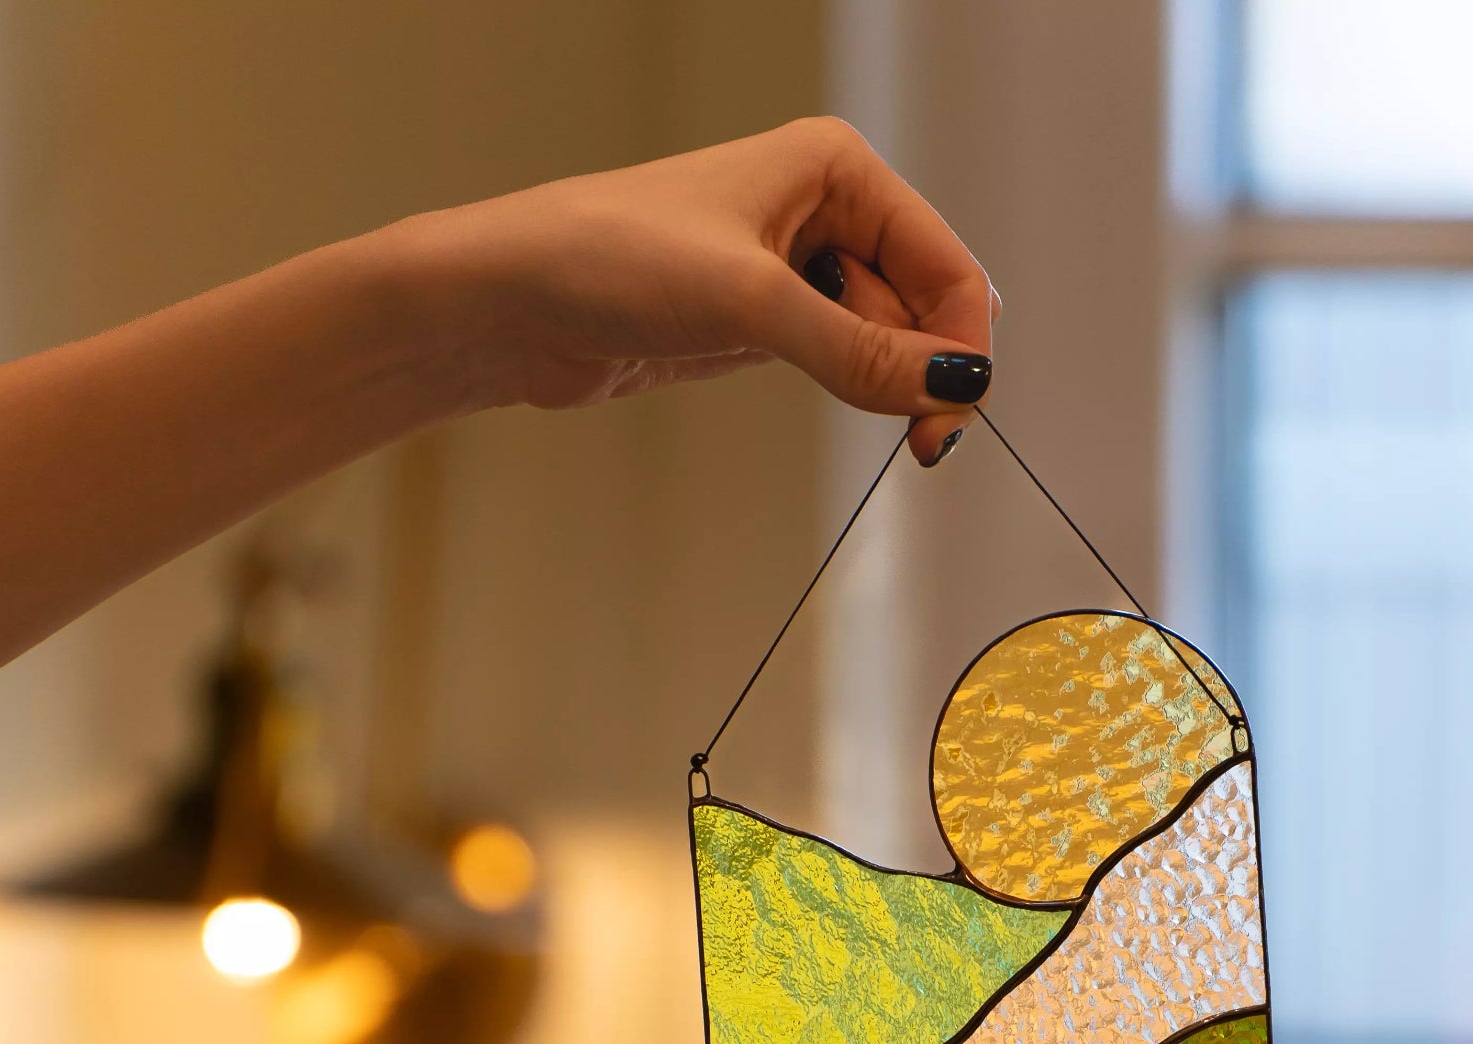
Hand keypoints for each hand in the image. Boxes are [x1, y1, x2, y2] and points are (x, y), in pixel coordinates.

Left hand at [409, 116, 997, 464]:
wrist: (512, 301)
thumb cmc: (608, 258)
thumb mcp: (749, 304)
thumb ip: (859, 351)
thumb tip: (952, 387)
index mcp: (835, 168)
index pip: (945, 263)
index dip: (961, 344)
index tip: (949, 418)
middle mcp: (826, 210)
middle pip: (926, 305)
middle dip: (928, 372)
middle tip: (921, 446)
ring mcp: (799, 270)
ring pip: (890, 340)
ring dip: (891, 386)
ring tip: (877, 423)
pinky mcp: (769, 322)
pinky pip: (848, 360)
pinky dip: (859, 391)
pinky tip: (848, 406)